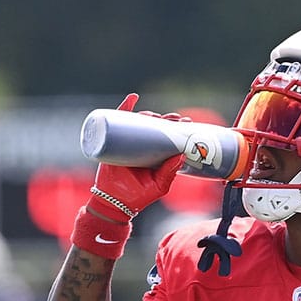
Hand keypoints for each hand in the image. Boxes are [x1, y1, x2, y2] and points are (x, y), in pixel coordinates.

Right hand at [71, 94, 183, 259]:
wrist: (114, 202)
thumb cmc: (139, 196)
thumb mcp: (159, 185)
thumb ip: (170, 172)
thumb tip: (182, 154)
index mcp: (156, 155)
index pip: (167, 137)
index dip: (177, 128)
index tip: (187, 121)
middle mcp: (143, 146)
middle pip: (155, 127)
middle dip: (166, 119)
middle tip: (175, 118)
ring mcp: (128, 142)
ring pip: (139, 122)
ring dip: (150, 114)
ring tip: (157, 115)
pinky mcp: (113, 140)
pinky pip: (117, 120)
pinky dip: (125, 106)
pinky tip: (133, 98)